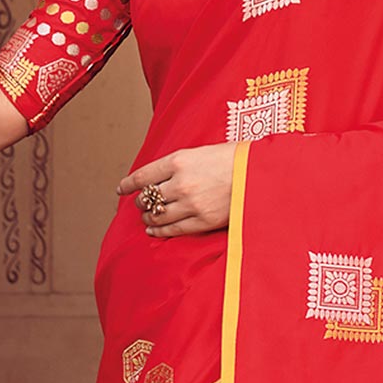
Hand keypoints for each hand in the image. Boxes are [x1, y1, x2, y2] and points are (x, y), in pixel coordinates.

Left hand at [117, 143, 235, 236]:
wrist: (260, 173)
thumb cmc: (236, 159)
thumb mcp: (203, 152)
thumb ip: (181, 165)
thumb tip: (161, 177)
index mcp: (179, 160)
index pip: (143, 175)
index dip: (129, 184)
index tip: (121, 189)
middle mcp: (180, 183)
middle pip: (148, 197)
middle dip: (141, 202)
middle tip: (139, 204)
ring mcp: (191, 204)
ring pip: (157, 215)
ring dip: (148, 217)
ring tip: (146, 217)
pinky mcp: (202, 221)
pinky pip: (172, 229)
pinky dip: (159, 230)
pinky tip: (154, 230)